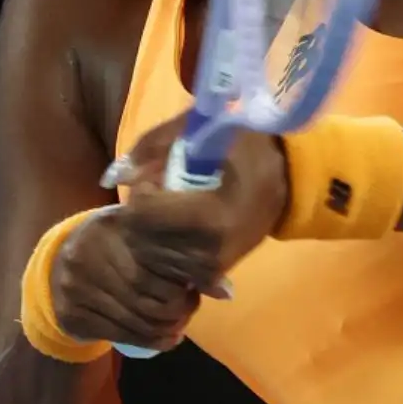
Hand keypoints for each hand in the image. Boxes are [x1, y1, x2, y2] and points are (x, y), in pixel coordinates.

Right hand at [48, 205, 229, 353]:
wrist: (58, 263)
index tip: (196, 286)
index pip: (156, 260)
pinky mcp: (73, 314)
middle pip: (147, 293)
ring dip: (167, 328)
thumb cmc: (115, 243)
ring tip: (180, 325)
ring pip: (136, 318)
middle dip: (177, 308)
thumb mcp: (142, 233)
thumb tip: (224, 290)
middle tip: (190, 306)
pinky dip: (151, 341)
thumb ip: (179, 252)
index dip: (182, 279)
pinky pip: (121, 334)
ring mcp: (77, 286)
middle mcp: (89, 253)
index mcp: (112, 226)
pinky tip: (168, 338)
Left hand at [111, 114, 290, 281]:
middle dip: (143, 212)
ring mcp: (209, 269)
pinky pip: (166, 264)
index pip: (143, 214)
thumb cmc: (243, 145)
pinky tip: (181, 224)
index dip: (143, 190)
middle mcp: (207, 253)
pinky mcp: (210, 275)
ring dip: (150, 228)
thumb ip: (151, 146)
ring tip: (174, 205)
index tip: (160, 176)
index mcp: (209, 218)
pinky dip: (163, 244)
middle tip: (164, 190)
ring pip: (150, 254)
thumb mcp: (199, 128)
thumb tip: (116, 175)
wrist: (286, 178)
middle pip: (142, 238)